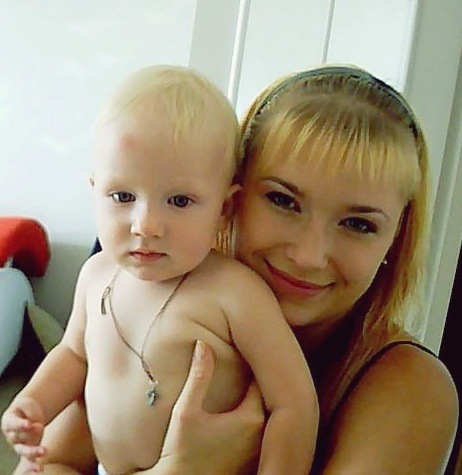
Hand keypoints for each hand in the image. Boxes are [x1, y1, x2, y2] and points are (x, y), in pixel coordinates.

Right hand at [1, 396, 46, 472]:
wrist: (29, 415)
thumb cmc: (27, 409)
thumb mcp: (27, 405)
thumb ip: (30, 411)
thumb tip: (37, 421)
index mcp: (9, 421)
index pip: (12, 424)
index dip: (19, 425)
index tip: (28, 423)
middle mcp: (12, 436)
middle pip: (18, 436)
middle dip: (29, 433)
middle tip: (39, 427)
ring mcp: (19, 445)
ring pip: (23, 450)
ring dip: (33, 451)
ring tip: (44, 451)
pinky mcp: (27, 452)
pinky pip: (27, 462)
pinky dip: (32, 466)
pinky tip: (39, 469)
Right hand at [156, 340, 264, 474]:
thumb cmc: (181, 452)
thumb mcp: (186, 411)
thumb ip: (198, 376)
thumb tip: (202, 344)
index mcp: (251, 418)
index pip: (262, 379)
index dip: (253, 362)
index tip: (243, 348)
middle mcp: (263, 435)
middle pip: (268, 395)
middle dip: (257, 378)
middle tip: (246, 358)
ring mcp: (262, 449)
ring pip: (267, 412)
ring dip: (258, 397)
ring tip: (244, 378)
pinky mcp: (256, 459)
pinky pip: (263, 428)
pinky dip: (257, 414)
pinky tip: (240, 405)